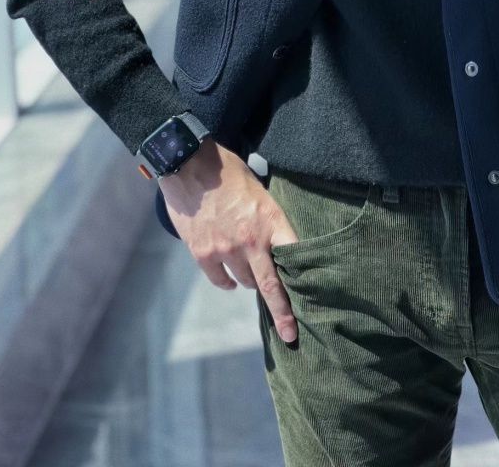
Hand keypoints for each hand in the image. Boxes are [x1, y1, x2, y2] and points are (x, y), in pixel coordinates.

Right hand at [159, 138, 300, 342]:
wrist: (188, 163)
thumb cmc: (228, 172)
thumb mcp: (260, 191)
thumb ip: (268, 219)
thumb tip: (275, 243)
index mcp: (272, 221)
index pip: (294, 260)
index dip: (302, 287)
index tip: (310, 308)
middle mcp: (251, 240)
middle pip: (271, 286)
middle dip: (282, 313)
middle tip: (289, 333)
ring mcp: (226, 249)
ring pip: (245, 282)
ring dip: (250, 281)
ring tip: (250, 272)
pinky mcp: (203, 253)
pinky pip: (220, 280)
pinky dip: (226, 282)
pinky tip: (229, 278)